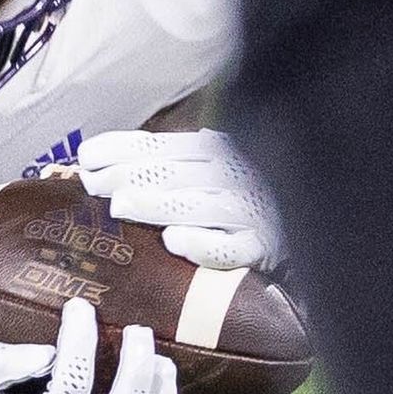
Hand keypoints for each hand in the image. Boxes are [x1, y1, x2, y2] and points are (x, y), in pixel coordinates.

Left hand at [76, 127, 283, 270]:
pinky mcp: (261, 247)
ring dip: (156, 204)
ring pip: (195, 205)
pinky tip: (174, 242)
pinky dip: (202, 244)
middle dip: (127, 176)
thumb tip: (92, 165)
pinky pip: (229, 247)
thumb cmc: (236, 197)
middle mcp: (229, 173)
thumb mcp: (202, 169)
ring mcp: (246, 210)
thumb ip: (157, 164)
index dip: (120, 148)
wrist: (307, 224)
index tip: (85, 157)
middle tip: (92, 185)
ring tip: (121, 205)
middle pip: (171, 172)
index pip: (158, 146)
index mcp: (211, 150)